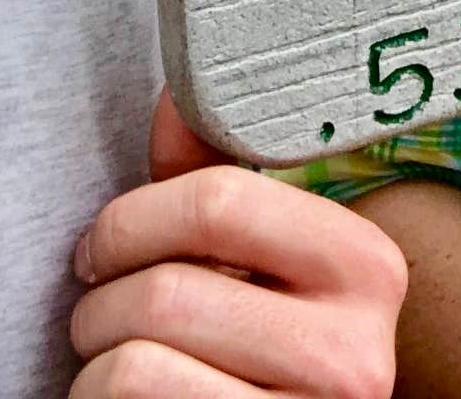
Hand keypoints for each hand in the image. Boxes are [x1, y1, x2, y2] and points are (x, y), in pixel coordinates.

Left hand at [68, 92, 409, 396]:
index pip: (220, 202)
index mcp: (364, 266)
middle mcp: (355, 350)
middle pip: (166, 291)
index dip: (130, 221)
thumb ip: (217, 184)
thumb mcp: (252, 265)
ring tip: (120, 365)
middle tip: (101, 320)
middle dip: (100, 305)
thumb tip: (178, 95)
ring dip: (96, 365)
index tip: (102, 249)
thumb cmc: (246, 352)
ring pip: (135, 363)